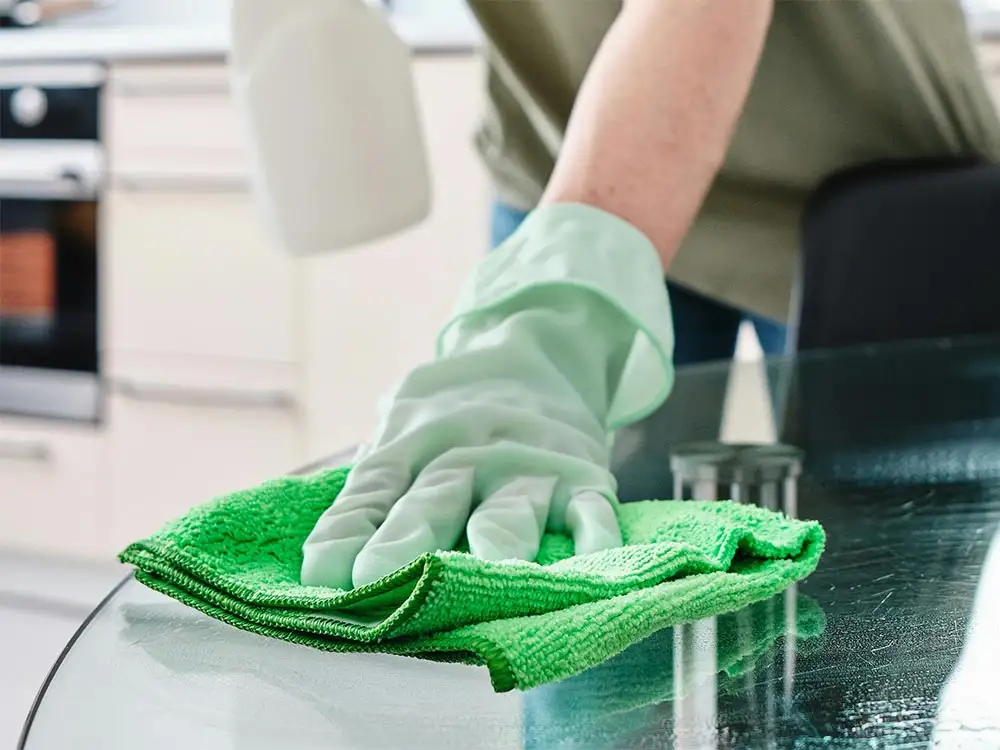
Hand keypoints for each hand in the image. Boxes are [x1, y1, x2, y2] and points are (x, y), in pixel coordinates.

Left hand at [301, 205, 674, 588]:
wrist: (535, 350)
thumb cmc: (450, 414)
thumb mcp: (402, 426)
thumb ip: (371, 484)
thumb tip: (318, 563)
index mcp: (411, 447)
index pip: (370, 491)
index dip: (346, 533)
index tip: (322, 576)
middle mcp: (464, 455)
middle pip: (433, 498)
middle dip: (404, 541)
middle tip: (377, 580)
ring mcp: (526, 463)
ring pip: (510, 504)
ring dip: (499, 536)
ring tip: (493, 569)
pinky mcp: (582, 473)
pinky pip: (589, 507)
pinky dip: (594, 536)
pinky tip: (593, 563)